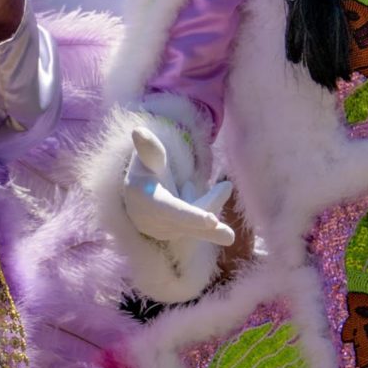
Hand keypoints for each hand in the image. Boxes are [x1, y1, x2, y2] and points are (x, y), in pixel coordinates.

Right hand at [118, 121, 236, 248]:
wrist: (137, 197)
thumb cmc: (145, 172)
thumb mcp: (147, 159)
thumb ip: (149, 148)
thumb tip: (138, 131)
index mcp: (148, 201)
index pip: (171, 210)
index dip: (191, 216)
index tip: (212, 220)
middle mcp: (156, 222)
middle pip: (187, 222)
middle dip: (208, 228)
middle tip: (230, 236)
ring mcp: (168, 231)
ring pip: (197, 221)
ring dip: (212, 203)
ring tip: (226, 187)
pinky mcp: (180, 234)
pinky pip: (199, 223)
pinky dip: (208, 207)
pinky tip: (217, 190)